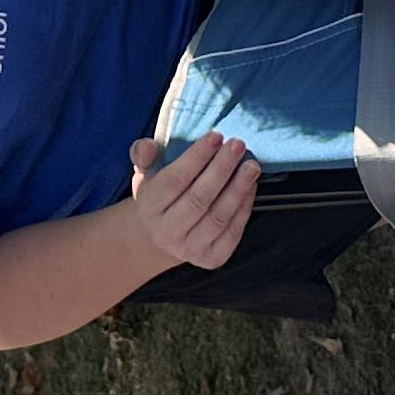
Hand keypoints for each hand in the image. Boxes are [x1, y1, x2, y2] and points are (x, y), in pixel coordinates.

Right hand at [125, 134, 257, 274]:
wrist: (161, 238)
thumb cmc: (159, 196)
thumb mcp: (145, 173)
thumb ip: (144, 155)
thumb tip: (148, 145)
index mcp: (148, 208)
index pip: (174, 180)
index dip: (196, 157)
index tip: (216, 136)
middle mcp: (166, 233)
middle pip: (199, 199)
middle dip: (221, 169)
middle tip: (238, 145)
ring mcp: (190, 249)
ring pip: (219, 217)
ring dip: (238, 189)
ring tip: (251, 166)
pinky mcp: (212, 258)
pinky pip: (233, 231)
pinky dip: (245, 207)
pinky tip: (250, 186)